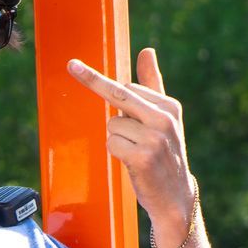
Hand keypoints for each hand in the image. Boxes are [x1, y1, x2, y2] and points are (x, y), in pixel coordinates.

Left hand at [67, 49, 193, 228]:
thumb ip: (154, 84)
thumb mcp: (165, 118)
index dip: (105, 88)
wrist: (176, 196)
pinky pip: (111, 143)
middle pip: (118, 94)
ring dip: (116, 138)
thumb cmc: (165, 153)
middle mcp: (164, 119)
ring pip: (111, 124)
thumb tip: (147, 50)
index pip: (127, 87)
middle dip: (92, 81)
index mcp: (170, 106)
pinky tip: (132, 162)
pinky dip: (115, 152)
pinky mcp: (142, 158)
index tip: (75, 66)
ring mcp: (155, 139)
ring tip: (135, 151)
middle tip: (71, 65)